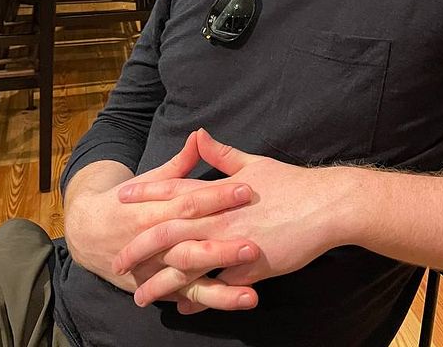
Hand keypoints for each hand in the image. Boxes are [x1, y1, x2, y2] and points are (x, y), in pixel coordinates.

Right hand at [64, 131, 259, 309]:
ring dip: (221, 290)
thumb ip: (178, 164)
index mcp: (155, 210)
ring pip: (190, 281)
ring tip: (251, 295)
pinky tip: (233, 304)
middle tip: (254, 247)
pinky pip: (185, 298)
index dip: (217, 196)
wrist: (86, 232)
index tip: (247, 190)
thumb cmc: (125, 201)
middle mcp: (155, 244)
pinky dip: (206, 303)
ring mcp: (156, 269)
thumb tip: (200, 135)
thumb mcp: (148, 179)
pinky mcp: (158, 288)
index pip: (189, 202)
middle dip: (222, 249)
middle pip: (192, 246)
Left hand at [113, 129, 355, 310]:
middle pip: (171, 232)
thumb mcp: (254, 163)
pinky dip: (197, 299)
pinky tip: (181, 308)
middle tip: (117, 261)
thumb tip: (200, 135)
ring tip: (139, 297)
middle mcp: (221, 217)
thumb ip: (223, 154)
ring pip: (187, 265)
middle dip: (141, 247)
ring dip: (161, 283)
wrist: (325, 205)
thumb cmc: (291, 183)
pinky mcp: (251, 268)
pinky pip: (217, 287)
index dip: (147, 193)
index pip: (175, 190)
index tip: (121, 198)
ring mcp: (234, 244)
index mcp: (220, 191)